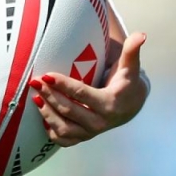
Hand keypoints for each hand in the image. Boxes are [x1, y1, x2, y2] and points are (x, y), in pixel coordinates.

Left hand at [29, 32, 148, 146]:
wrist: (131, 105)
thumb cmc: (126, 82)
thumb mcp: (130, 67)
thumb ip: (132, 50)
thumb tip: (140, 34)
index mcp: (110, 103)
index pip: (82, 94)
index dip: (63, 85)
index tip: (46, 75)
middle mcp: (101, 121)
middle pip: (69, 110)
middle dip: (50, 96)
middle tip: (35, 83)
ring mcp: (92, 132)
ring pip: (64, 128)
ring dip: (47, 114)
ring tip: (36, 98)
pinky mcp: (84, 138)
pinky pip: (64, 140)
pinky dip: (51, 131)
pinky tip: (43, 117)